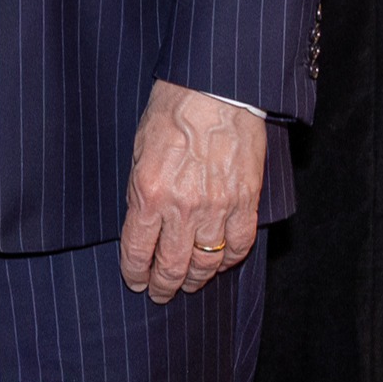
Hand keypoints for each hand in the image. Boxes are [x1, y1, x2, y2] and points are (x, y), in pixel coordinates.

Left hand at [117, 79, 265, 300]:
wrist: (216, 88)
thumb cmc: (172, 109)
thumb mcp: (138, 149)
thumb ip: (140, 190)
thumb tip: (141, 223)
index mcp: (148, 193)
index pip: (137, 251)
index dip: (135, 273)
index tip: (135, 282)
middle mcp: (183, 207)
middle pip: (173, 266)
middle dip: (163, 286)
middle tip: (160, 293)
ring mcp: (218, 207)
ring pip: (207, 262)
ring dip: (196, 279)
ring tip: (188, 284)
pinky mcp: (247, 202)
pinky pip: (239, 245)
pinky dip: (229, 259)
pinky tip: (220, 262)